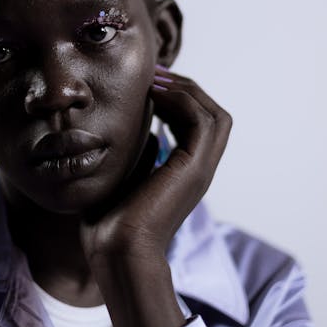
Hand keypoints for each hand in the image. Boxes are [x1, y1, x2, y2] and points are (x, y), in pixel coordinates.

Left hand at [80, 65, 232, 263]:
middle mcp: (199, 169)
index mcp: (185, 171)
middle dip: (186, 88)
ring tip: (155, 81)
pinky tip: (155, 96)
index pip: (199, 123)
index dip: (178, 97)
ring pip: (215, 115)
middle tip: (154, 74)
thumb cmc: (110, 222)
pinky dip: (183, 102)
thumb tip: (144, 130)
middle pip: (214, 115)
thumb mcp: (125, 175)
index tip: (149, 83)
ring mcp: (200, 169)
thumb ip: (139, 152)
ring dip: (186, 91)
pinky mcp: (194, 169)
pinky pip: (203, 121)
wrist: (116, 251)